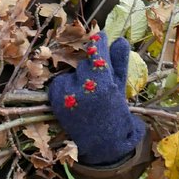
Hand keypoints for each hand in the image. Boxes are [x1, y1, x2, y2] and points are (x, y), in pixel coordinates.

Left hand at [47, 31, 145, 165]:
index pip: (97, 52)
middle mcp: (86, 87)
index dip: (98, 42)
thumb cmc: (114, 112)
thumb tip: (121, 40)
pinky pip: (58, 84)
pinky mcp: (57, 103)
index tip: (99, 36)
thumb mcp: (120, 87)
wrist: (103, 142)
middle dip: (88, 67)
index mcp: (105, 82)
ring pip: (70, 72)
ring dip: (75, 78)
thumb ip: (120, 63)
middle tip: (94, 81)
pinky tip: (73, 98)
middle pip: (83, 62)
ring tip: (84, 93)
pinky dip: (63, 87)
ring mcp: (69, 96)